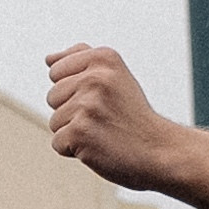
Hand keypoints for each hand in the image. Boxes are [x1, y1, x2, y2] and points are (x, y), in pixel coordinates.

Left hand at [44, 44, 199, 195]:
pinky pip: (58, 143)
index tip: (103, 98)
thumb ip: (82, 62)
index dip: (74, 90)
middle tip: (105, 118)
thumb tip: (49, 59)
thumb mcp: (115, 77)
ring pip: (55, 121)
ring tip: (103, 132)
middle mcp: (95, 77)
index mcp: (103, 57)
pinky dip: (75, 151)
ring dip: (74, 132)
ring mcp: (87, 104)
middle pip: (52, 96)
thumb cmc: (133, 116)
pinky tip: (99, 146)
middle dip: (72, 112)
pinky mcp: (80, 131)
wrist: (159, 150)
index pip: (56, 71)